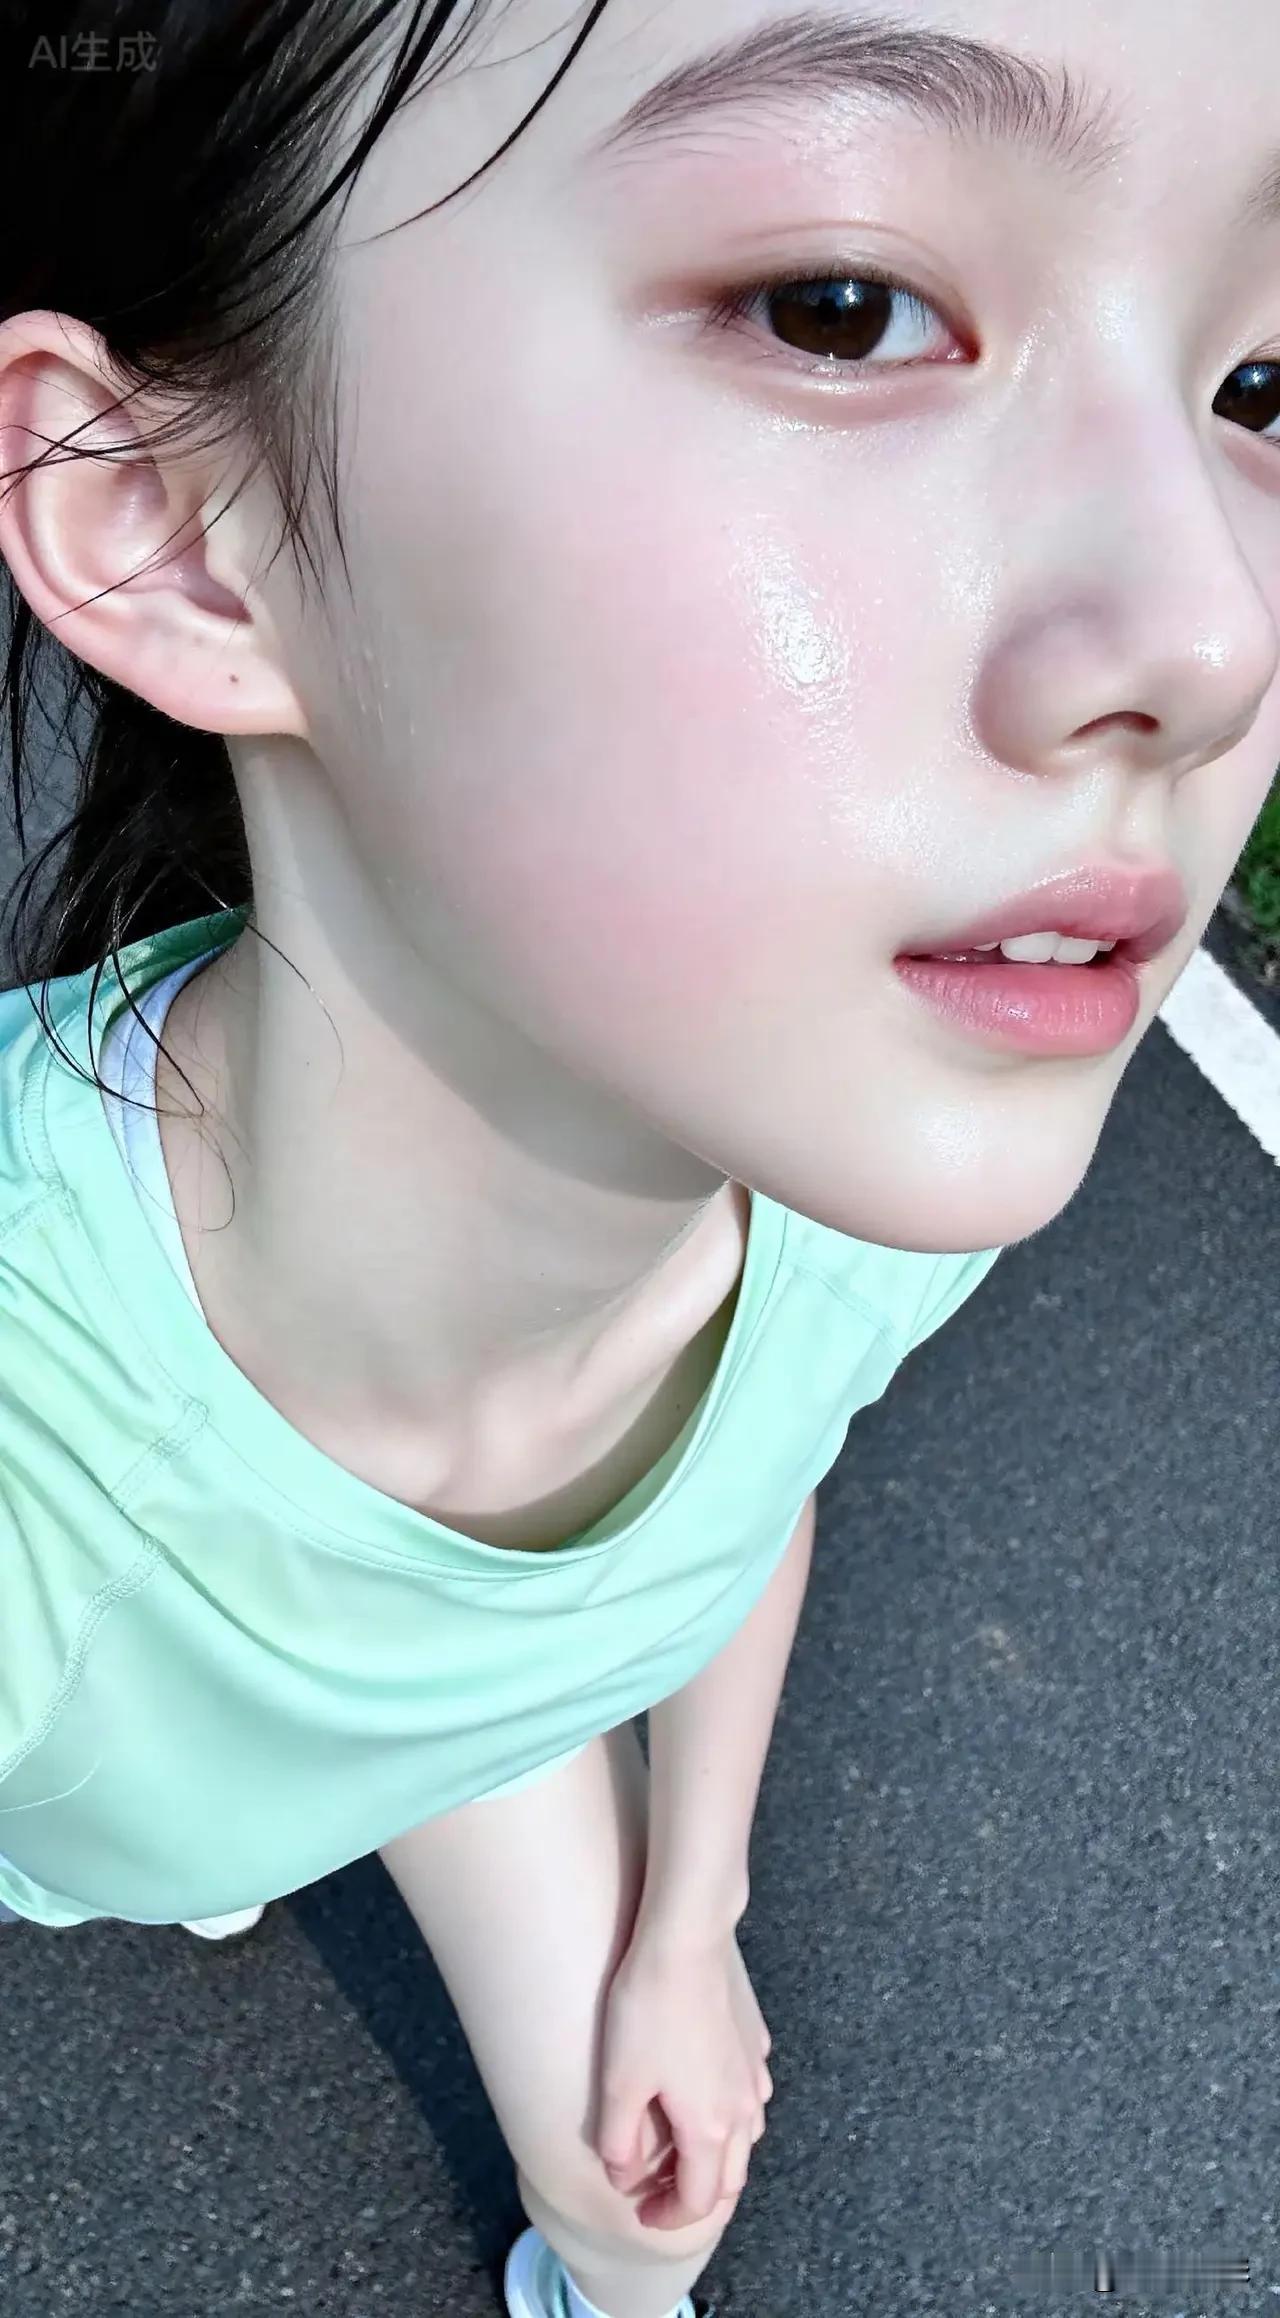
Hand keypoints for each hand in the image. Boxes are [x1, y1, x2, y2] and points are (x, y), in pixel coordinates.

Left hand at [594, 1926, 773, 2230]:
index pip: (699, 2200)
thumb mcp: (620, 2083)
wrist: (687, 1940)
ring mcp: (755, 2072)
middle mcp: (744, 2109)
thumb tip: (624, 2177)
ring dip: (717, 2156)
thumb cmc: (648, 2010)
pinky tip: (705, 2091)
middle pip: (731, 2177)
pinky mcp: (755, 2040)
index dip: (669, 2216)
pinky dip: (730, 2114)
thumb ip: (620, 2141)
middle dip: (696, 2194)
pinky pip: (749, 2095)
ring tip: (681, 2146)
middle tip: (659, 2190)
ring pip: (747, 2137)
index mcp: (710, 2128)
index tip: (642, 2212)